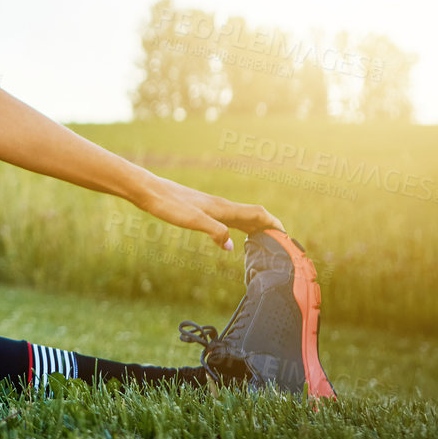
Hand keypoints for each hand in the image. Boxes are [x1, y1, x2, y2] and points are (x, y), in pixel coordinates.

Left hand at [130, 172, 284, 252]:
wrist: (149, 191)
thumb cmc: (169, 205)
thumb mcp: (192, 220)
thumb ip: (214, 231)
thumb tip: (232, 247)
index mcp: (223, 208)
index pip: (257, 214)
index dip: (274, 225)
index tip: (288, 238)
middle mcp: (221, 206)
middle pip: (253, 216)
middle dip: (269, 229)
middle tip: (282, 247)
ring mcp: (212, 208)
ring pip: (241, 218)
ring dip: (256, 230)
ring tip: (265, 244)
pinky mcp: (201, 210)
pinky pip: (228, 220)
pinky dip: (239, 229)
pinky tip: (233, 239)